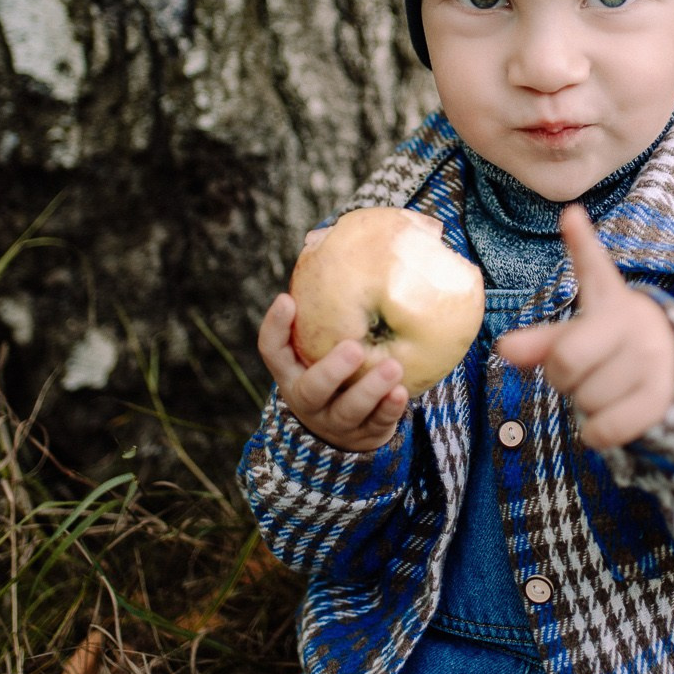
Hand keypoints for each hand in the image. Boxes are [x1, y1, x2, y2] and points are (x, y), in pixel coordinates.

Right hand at [258, 290, 408, 451]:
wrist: (347, 428)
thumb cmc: (337, 366)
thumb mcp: (323, 342)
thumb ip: (327, 304)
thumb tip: (329, 237)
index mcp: (292, 370)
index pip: (272, 350)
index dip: (275, 327)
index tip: (287, 299)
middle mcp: (308, 398)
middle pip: (311, 389)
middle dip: (331, 370)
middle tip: (354, 348)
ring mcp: (334, 421)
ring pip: (347, 411)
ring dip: (369, 390)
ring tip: (393, 367)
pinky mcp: (364, 436)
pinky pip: (376, 424)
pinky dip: (388, 409)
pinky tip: (402, 392)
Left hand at [497, 205, 673, 449]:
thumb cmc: (612, 348)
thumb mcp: (581, 335)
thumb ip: (541, 342)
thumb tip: (503, 350)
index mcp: (610, 300)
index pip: (594, 269)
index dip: (582, 243)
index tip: (570, 215)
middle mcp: (633, 323)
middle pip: (565, 362)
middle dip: (561, 375)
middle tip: (580, 369)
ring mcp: (651, 360)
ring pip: (584, 400)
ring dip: (585, 404)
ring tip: (608, 385)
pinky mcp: (660, 398)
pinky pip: (604, 429)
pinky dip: (596, 432)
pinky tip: (613, 414)